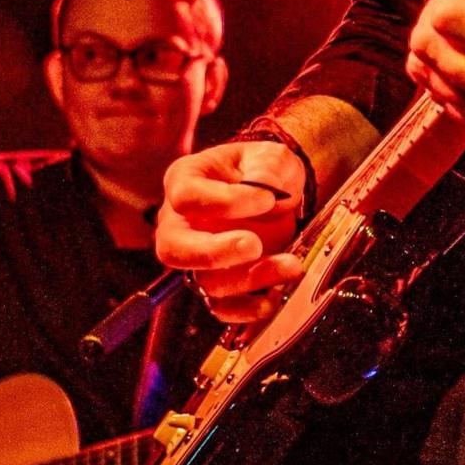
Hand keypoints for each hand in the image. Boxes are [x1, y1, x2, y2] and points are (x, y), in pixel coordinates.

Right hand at [157, 140, 312, 324]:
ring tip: (291, 265)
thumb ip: (267, 166)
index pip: (185, 196)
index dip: (223, 201)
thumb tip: (263, 188)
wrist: (278, 194)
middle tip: (253, 245)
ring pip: (205, 280)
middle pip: (173, 248)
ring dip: (250, 278)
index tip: (266, 198)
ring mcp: (197, 256)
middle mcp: (180, 223)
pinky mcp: (218, 280)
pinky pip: (220, 305)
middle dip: (214, 252)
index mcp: (185, 182)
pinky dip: (245, 309)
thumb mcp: (271, 156)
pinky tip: (272, 299)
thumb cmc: (265, 170)